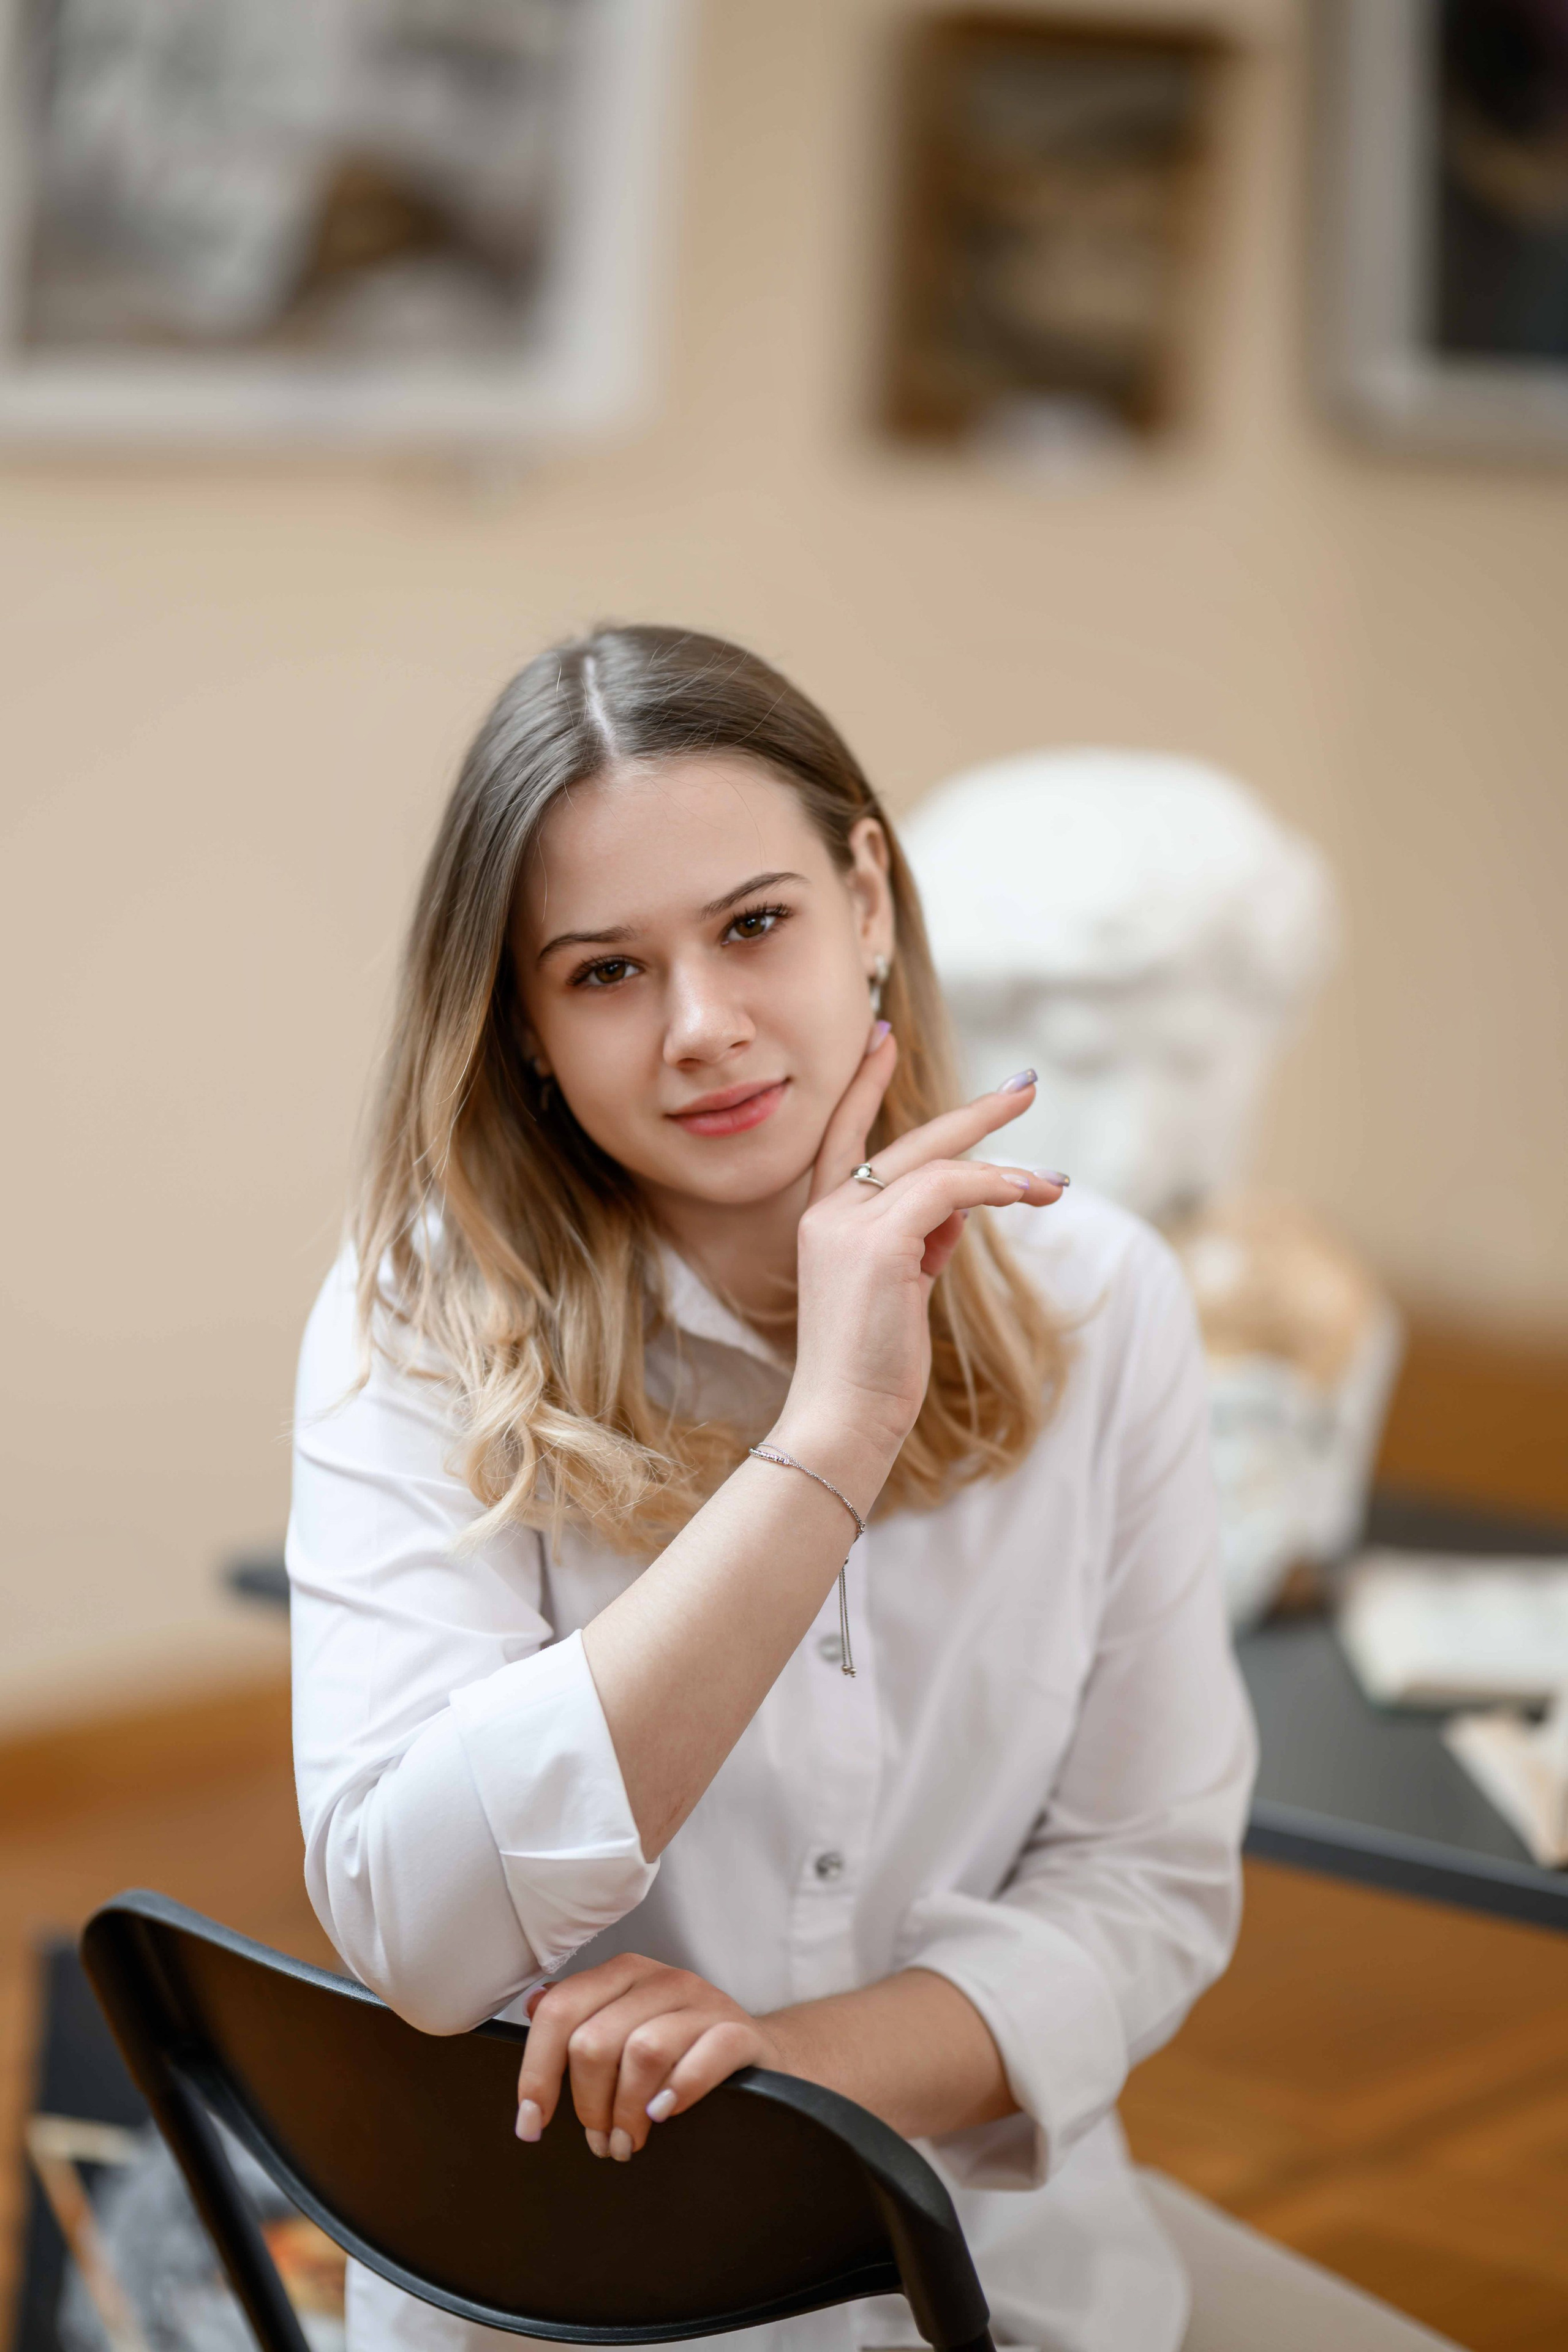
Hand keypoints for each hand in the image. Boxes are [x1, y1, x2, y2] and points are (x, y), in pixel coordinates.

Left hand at [514, 1953, 778, 2159]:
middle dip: (588, 2105)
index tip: (531, 2125)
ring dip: (627, 2112)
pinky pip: (704, 2055)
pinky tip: (664, 2115)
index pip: (560, 2011)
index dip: (536, 2073)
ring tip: (629, 2143)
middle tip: (601, 2141)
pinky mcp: (740, 2031)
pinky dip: (678, 2090)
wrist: (759, 2055)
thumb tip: (532, 2006)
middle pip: (594, 2041)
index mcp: (623, 1975)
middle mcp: (661, 1979)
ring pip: (642, 2051)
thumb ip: (581, 2018)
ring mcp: (704, 2002)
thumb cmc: (680, 2052)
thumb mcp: (626, 2029)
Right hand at [774, 1034, 1064, 1481]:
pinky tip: (1031, 1195)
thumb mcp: (899, 1293)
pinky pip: (951, 1190)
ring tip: (1055, 1187)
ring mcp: (849, 1224)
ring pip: (939, 1166)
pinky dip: (996, 1187)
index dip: (863, 1086)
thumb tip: (961, 1211)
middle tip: (1025, 1087)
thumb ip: (922, 1242)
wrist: (843, 1418)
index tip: (884, 1035)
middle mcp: (829, 1213)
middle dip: (973, 1113)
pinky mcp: (879, 1242)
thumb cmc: (872, 1368)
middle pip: (907, 1140)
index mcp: (825, 1222)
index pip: (843, 1136)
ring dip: (1007, 1172)